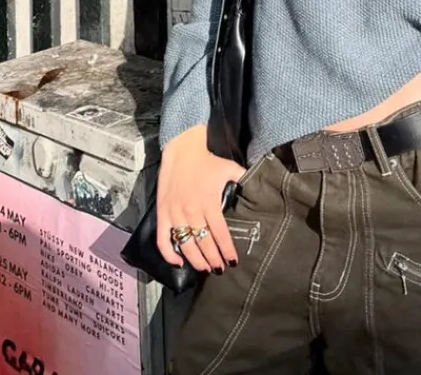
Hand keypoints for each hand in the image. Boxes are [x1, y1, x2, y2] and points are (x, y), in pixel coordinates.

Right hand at [155, 124, 245, 273]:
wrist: (182, 150)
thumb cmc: (208, 161)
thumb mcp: (230, 168)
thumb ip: (243, 180)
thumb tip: (258, 189)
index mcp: (209, 202)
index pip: (220, 233)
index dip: (227, 250)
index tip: (233, 262)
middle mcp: (192, 211)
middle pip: (203, 243)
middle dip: (213, 260)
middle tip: (219, 270)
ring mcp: (175, 214)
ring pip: (185, 245)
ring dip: (196, 260)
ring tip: (205, 269)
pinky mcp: (162, 214)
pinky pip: (163, 239)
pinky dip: (169, 254)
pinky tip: (179, 262)